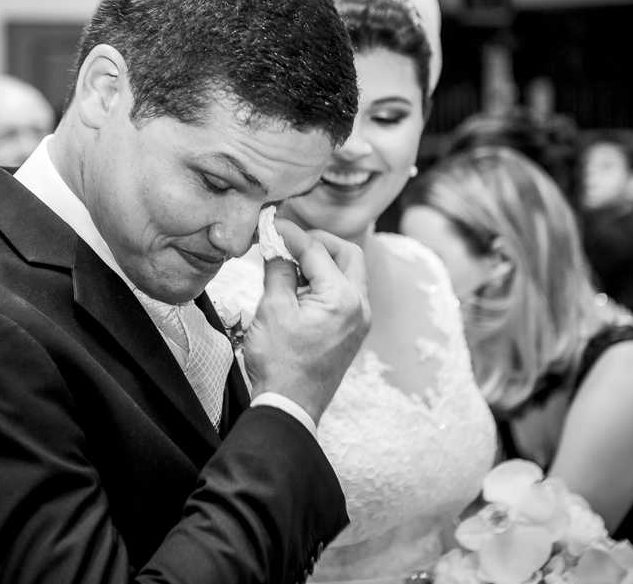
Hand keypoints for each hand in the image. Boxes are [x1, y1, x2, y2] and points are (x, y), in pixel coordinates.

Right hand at [243, 218, 369, 423]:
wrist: (289, 406)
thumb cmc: (279, 363)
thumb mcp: (272, 309)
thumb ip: (278, 270)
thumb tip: (278, 247)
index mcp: (342, 298)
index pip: (317, 250)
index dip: (291, 234)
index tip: (272, 225)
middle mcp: (360, 307)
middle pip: (347, 255)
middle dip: (318, 242)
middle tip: (289, 242)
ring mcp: (359, 321)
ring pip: (348, 274)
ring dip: (322, 263)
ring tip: (289, 266)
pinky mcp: (352, 332)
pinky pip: (344, 295)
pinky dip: (325, 283)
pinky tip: (299, 288)